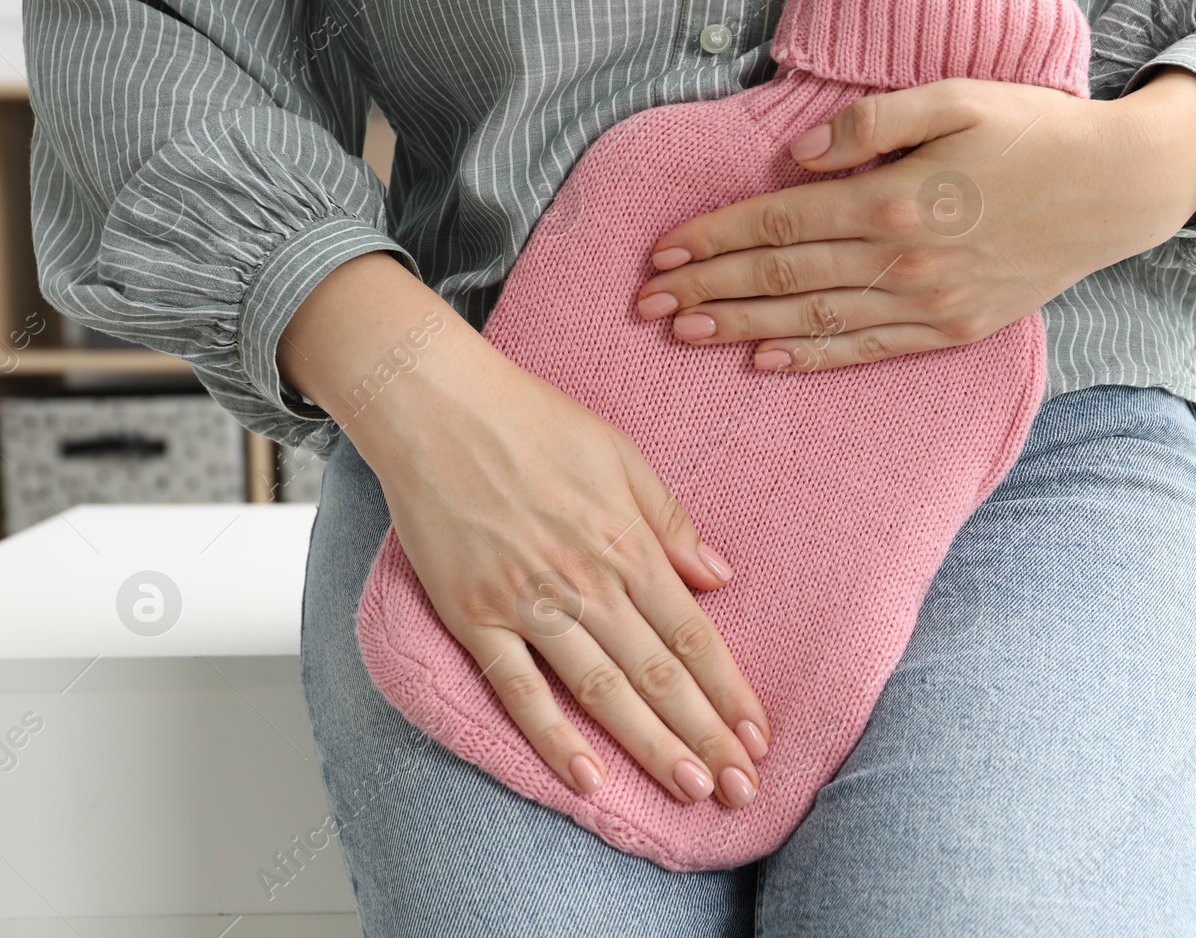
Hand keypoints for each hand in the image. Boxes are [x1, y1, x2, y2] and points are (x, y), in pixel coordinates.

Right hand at [279, 253, 770, 808]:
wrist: (436, 405)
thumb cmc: (532, 420)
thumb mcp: (621, 454)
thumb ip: (670, 521)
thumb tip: (719, 577)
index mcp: (626, 542)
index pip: (691, 634)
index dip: (729, 690)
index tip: (759, 734)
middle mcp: (586, 581)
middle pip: (658, 674)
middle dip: (706, 735)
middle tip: (742, 789)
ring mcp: (529, 603)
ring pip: (603, 691)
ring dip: (651, 746)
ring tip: (691, 790)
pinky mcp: (475, 616)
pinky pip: (519, 689)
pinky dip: (553, 738)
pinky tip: (588, 780)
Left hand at [635, 67, 1195, 370]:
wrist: (1117, 189)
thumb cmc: (1033, 131)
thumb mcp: (956, 98)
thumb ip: (869, 124)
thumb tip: (797, 158)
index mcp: (895, 198)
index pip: (780, 221)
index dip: (715, 236)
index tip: (663, 250)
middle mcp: (903, 260)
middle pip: (782, 275)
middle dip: (708, 288)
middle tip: (647, 303)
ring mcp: (928, 303)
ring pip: (813, 320)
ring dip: (741, 327)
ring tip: (684, 333)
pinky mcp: (951, 330)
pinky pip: (866, 350)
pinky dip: (811, 357)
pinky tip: (764, 360)